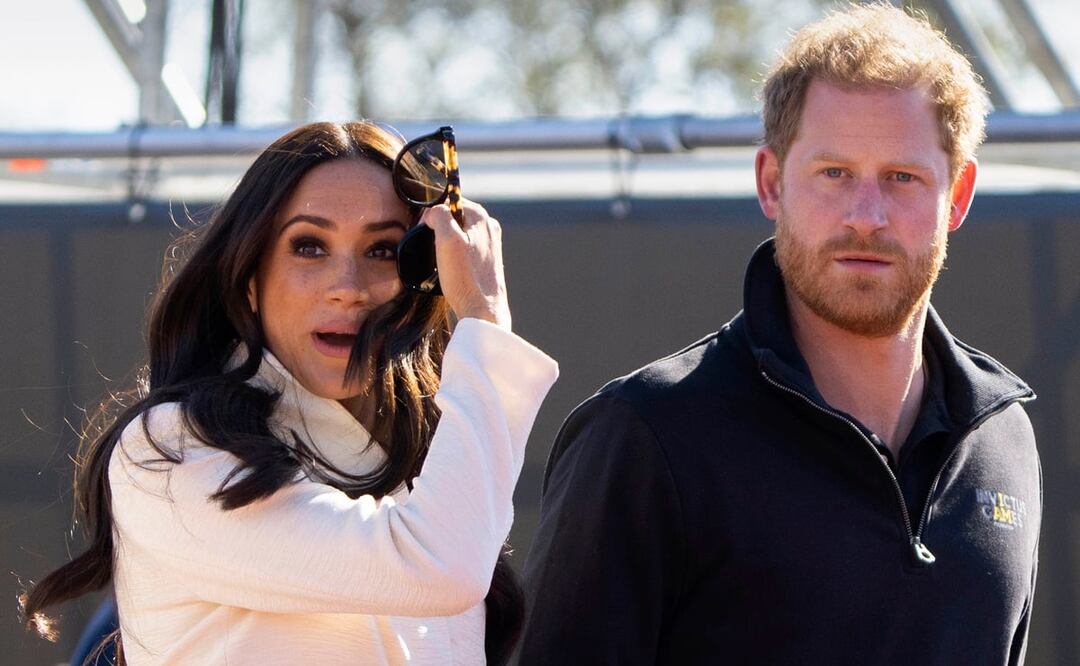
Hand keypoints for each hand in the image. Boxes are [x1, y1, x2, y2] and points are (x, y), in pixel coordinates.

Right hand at [420, 198, 511, 330]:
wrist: (483, 312)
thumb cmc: (465, 279)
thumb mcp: (446, 241)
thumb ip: (439, 216)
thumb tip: (432, 212)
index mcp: (481, 217)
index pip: (450, 201)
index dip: (433, 214)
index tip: (425, 232)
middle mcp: (489, 228)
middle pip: (454, 217)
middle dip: (439, 229)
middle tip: (433, 249)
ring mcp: (490, 244)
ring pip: (458, 234)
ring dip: (445, 244)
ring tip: (442, 262)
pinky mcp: (487, 260)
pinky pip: (464, 249)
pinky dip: (454, 256)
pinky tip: (452, 270)